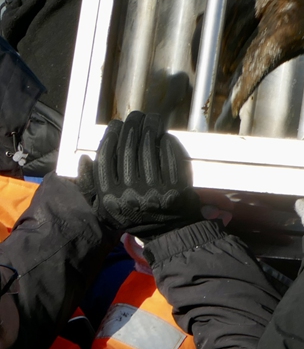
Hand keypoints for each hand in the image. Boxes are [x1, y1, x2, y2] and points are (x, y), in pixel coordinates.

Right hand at [91, 111, 202, 238]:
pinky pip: (169, 159)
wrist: (168, 232)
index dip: (110, 137)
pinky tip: (164, 135)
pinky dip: (166, 144)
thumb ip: (92, 185)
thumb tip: (84, 159)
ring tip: (151, 119)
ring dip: (150, 129)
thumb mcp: (106, 206)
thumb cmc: (135, 216)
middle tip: (135, 115)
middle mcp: (130, 193)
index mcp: (109, 197)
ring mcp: (153, 191)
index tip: (115, 124)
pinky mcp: (175, 188)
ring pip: (148, 150)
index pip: (106, 159)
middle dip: (131, 127)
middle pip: (128, 150)